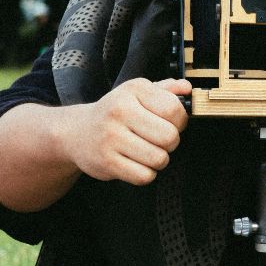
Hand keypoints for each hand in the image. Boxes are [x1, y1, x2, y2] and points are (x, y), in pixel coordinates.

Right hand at [60, 77, 190, 185]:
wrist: (77, 132)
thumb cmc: (115, 112)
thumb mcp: (138, 93)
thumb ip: (166, 89)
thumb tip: (187, 89)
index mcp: (133, 90)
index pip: (174, 109)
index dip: (180, 121)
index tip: (171, 123)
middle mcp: (120, 111)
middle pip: (169, 137)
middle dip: (171, 142)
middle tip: (159, 140)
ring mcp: (111, 137)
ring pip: (159, 159)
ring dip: (159, 159)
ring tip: (147, 151)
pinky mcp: (106, 162)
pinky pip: (144, 176)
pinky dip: (146, 173)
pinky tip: (136, 162)